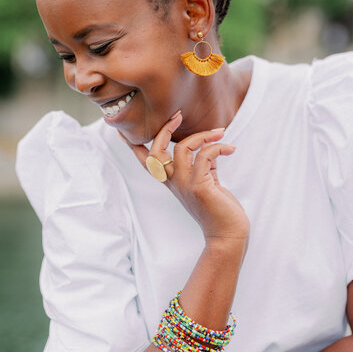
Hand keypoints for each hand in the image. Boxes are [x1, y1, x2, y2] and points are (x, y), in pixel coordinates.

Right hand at [119, 112, 249, 244]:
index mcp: (172, 182)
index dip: (133, 146)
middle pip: (155, 152)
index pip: (146, 162)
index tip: (122, 131)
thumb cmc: (219, 209)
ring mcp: (185, 185)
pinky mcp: (199, 187)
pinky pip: (205, 155)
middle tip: (178, 116)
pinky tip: (230, 149)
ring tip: (220, 132)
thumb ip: (203, 165)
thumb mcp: (207, 182)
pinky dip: (219, 147)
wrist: (228, 235)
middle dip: (164, 129)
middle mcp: (174, 183)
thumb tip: (209, 146)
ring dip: (202, 135)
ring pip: (182, 148)